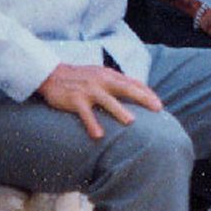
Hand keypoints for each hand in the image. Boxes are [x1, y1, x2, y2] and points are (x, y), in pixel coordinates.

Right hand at [37, 63, 164, 140]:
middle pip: (126, 88)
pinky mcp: (75, 99)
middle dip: (142, 98)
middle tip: (157, 109)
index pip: (133, 82)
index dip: (147, 93)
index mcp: (109, 75)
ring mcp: (88, 89)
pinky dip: (92, 124)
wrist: (51, 75)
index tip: (159, 105)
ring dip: (119, 110)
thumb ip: (115, 83)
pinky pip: (85, 113)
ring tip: (131, 121)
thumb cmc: (79, 78)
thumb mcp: (99, 75)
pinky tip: (98, 135)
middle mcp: (101, 80)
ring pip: (107, 100)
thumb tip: (136, 93)